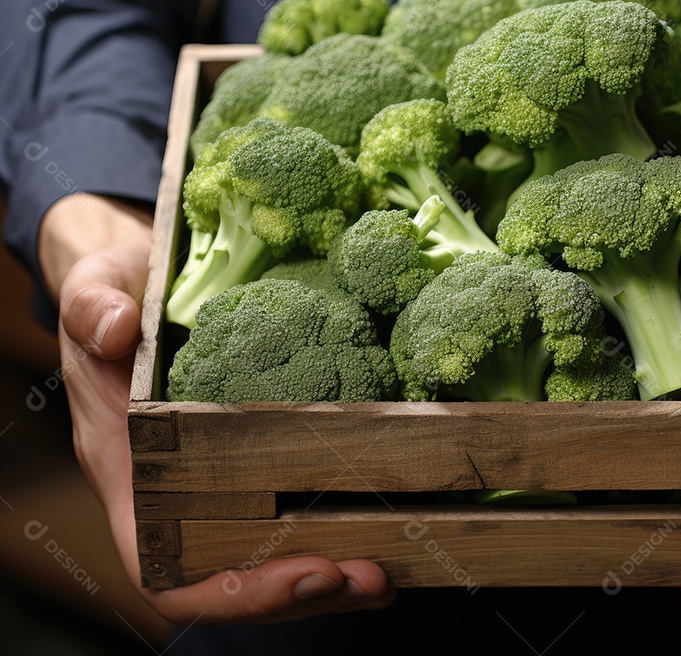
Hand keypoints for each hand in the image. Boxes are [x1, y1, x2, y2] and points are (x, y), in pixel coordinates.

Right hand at [46, 194, 394, 624]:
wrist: (148, 284)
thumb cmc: (119, 294)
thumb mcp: (98, 287)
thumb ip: (92, 305)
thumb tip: (114, 328)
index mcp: (131, 472)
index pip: (166, 569)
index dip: (231, 591)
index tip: (304, 572)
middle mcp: (177, 494)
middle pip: (235, 580)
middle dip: (305, 593)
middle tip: (372, 577)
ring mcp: (225, 482)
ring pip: (274, 561)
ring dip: (334, 580)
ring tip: (385, 573)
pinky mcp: (266, 458)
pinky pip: (300, 515)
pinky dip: (344, 531)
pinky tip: (391, 524)